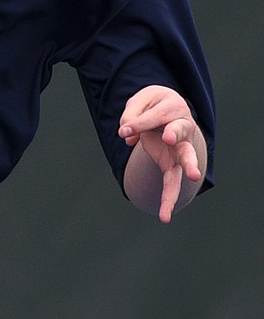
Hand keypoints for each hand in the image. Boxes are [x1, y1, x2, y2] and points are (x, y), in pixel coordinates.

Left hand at [119, 84, 205, 222]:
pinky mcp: (173, 164)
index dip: (138, 124)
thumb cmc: (153, 103)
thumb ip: (132, 115)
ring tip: (193, 178)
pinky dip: (168, 199)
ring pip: (186, 163)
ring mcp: (181, 150)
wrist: (167, 108)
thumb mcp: (141, 101)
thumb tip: (125, 134)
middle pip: (184, 143)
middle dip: (182, 148)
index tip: (124, 130)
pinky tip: (164, 217)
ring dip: (188, 171)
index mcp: (174, 109)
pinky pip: (172, 183)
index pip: (155, 118)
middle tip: (178, 151)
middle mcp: (183, 131)